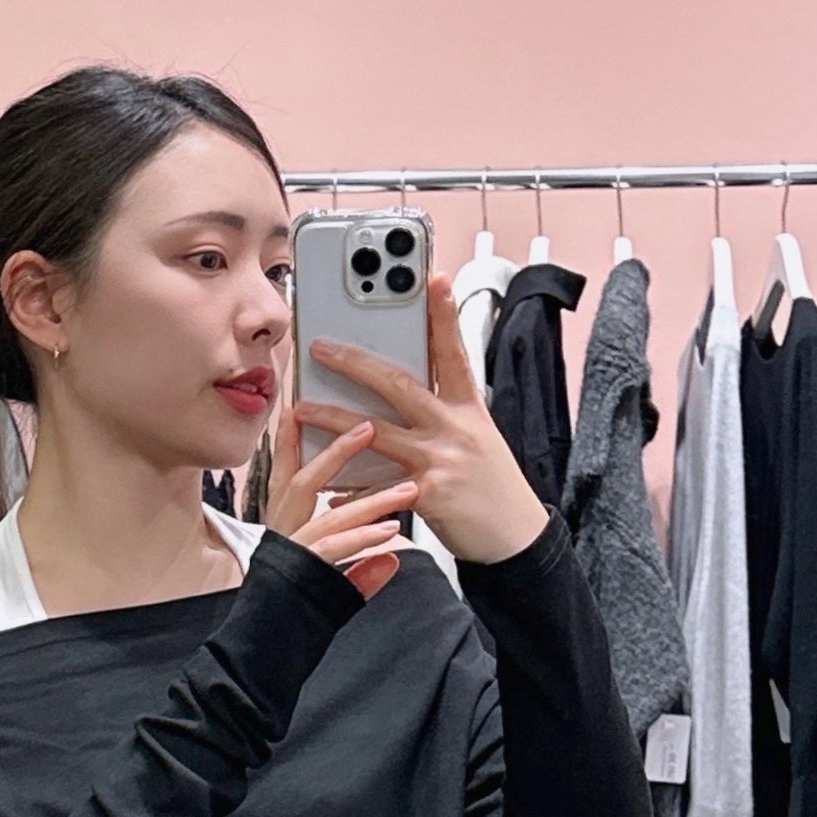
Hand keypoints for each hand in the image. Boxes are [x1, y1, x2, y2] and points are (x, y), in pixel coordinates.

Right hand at [264, 414, 418, 600]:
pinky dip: (361, 540)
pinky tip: (389, 535)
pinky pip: (331, 551)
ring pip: (326, 514)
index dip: (291, 441)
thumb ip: (359, 570)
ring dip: (369, 500)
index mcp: (282, 528)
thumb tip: (392, 561)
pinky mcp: (298, 574)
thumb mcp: (330, 587)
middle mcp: (281, 534)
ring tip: (407, 491)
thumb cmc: (294, 614)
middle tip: (369, 426)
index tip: (300, 407)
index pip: (285, 475)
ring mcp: (289, 553)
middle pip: (303, 480)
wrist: (262, 650)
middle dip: (335, 451)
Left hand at [293, 276, 550, 565]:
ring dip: (333, 420)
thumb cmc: (493, 488)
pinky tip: (327, 489)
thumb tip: (403, 394)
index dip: (443, 314)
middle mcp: (455, 427)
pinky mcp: (430, 494)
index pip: (453, 352)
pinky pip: (377, 489)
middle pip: (399, 384)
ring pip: (376, 432)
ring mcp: (441, 459)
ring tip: (300, 410)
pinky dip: (350, 488)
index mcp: (469, 409)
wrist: (515, 539)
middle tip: (321, 346)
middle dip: (355, 362)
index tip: (432, 277)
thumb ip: (444, 414)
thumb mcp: (478, 439)